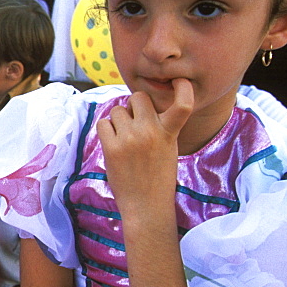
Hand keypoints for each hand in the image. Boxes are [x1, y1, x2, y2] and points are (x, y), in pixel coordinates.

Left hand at [96, 78, 193, 214]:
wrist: (146, 205)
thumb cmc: (158, 177)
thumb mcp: (169, 148)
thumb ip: (159, 126)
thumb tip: (139, 105)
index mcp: (169, 133)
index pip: (183, 105)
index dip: (183, 89)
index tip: (179, 81)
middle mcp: (150, 132)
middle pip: (138, 97)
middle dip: (135, 105)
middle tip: (135, 121)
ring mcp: (130, 139)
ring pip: (117, 110)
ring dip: (119, 119)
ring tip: (124, 137)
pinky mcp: (111, 148)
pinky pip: (103, 123)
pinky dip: (106, 129)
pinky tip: (113, 142)